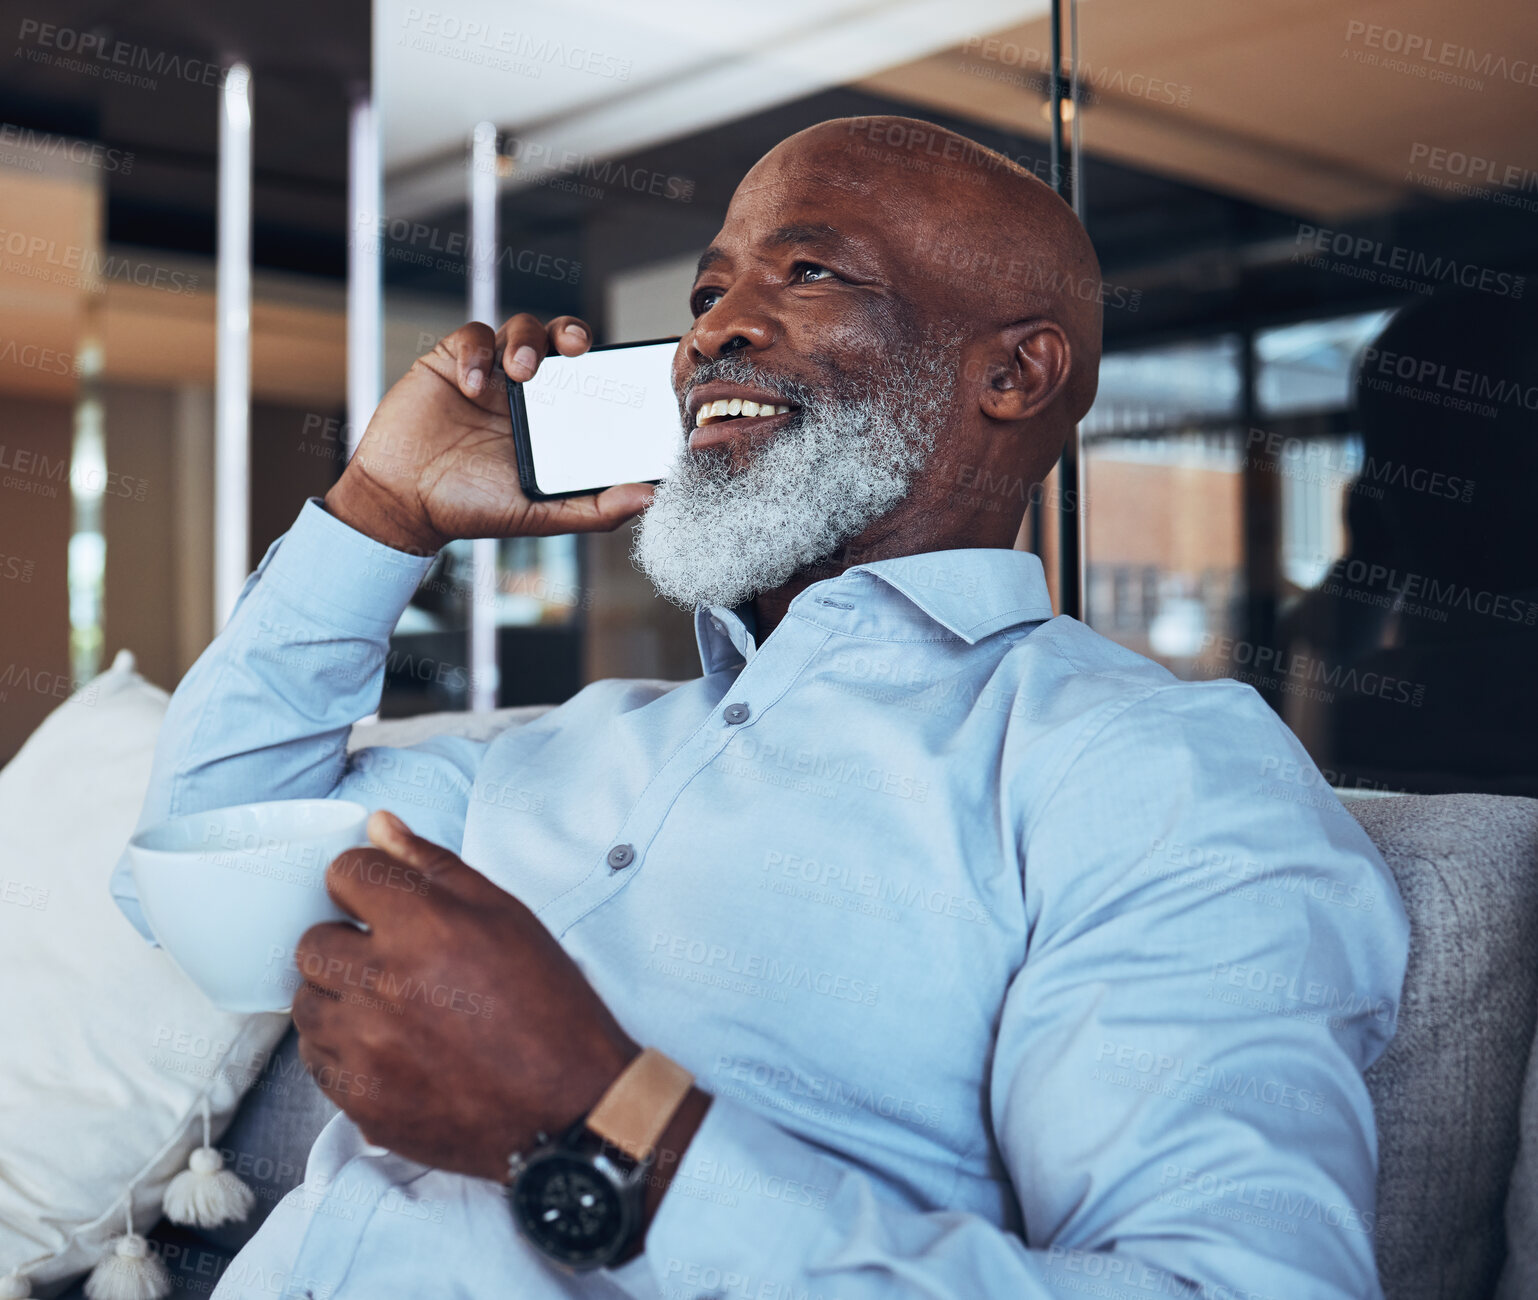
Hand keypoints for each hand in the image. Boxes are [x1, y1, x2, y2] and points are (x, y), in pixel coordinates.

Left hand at [291, 811, 640, 1179]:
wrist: (569, 1103)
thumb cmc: (547, 1004)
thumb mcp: (505, 914)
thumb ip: (434, 865)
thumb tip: (379, 825)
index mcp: (422, 926)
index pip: (343, 874)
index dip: (364, 884)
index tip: (382, 904)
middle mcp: (381, 983)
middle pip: (312, 941)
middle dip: (345, 941)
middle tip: (391, 960)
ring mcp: (365, 1047)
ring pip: (306, 1002)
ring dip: (338, 997)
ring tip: (390, 1007)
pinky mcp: (360, 1100)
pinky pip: (317, 1060)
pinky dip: (344, 1050)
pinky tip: (391, 1048)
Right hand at [324, 315, 656, 553]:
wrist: (402, 502)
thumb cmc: (471, 509)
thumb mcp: (539, 515)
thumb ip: (594, 509)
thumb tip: (649, 499)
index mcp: (555, 419)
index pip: (591, 380)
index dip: (610, 365)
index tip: (627, 367)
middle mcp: (527, 392)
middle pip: (560, 341)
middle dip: (572, 334)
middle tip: (576, 349)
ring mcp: (490, 373)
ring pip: (520, 329)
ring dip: (525, 341)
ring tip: (519, 371)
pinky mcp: (451, 362)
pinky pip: (470, 336)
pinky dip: (475, 354)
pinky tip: (472, 385)